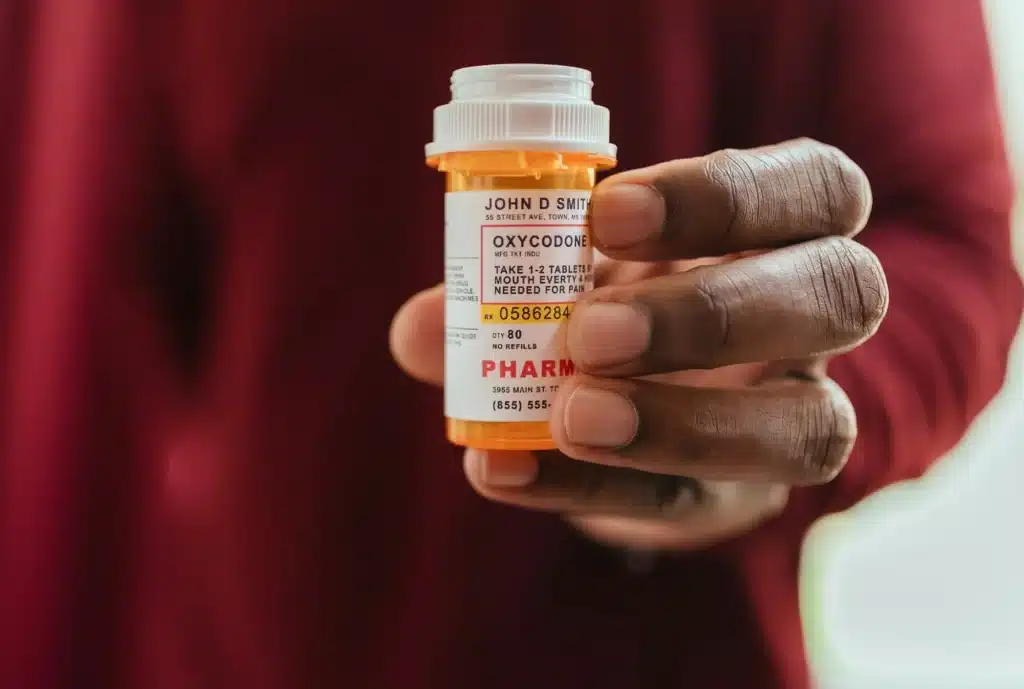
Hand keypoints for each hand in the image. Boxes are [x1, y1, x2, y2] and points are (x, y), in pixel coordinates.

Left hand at [391, 138, 887, 550]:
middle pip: (838, 298)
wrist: (638, 403)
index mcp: (793, 229)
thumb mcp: (572, 271)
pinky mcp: (745, 497)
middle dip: (709, 313)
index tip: (606, 212)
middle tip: (587, 333)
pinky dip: (593, 488)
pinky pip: (696, 502)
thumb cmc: (616, 297)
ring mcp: (800, 414)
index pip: (817, 189)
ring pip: (810, 427)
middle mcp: (821, 318)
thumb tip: (423, 330)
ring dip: (680, 423)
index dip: (723, 198)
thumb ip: (503, 291)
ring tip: (569, 416)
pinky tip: (509, 471)